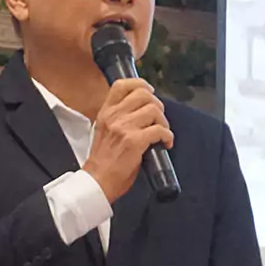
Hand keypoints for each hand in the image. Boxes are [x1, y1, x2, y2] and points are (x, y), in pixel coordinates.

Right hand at [82, 76, 172, 203]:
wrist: (97, 181)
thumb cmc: (102, 160)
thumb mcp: (103, 130)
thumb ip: (117, 117)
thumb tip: (140, 110)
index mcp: (105, 112)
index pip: (121, 85)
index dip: (140, 84)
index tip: (149, 91)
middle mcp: (114, 116)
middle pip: (144, 94)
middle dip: (157, 105)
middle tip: (158, 118)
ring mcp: (124, 128)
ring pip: (154, 110)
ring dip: (163, 121)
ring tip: (162, 132)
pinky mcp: (135, 142)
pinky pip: (160, 130)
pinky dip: (167, 136)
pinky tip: (165, 143)